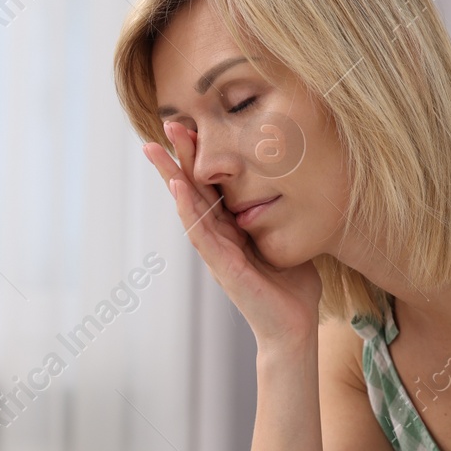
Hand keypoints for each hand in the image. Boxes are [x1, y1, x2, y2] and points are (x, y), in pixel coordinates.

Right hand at [146, 120, 322, 349]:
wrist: (295, 328)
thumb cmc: (291, 289)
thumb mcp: (284, 242)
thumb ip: (278, 219)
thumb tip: (289, 190)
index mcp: (232, 230)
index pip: (211, 187)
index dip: (201, 158)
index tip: (193, 125)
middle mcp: (218, 238)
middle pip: (193, 190)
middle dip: (179, 157)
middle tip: (165, 122)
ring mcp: (217, 253)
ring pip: (188, 208)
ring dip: (171, 176)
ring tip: (155, 148)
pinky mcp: (223, 268)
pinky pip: (202, 234)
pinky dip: (188, 209)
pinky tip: (178, 187)